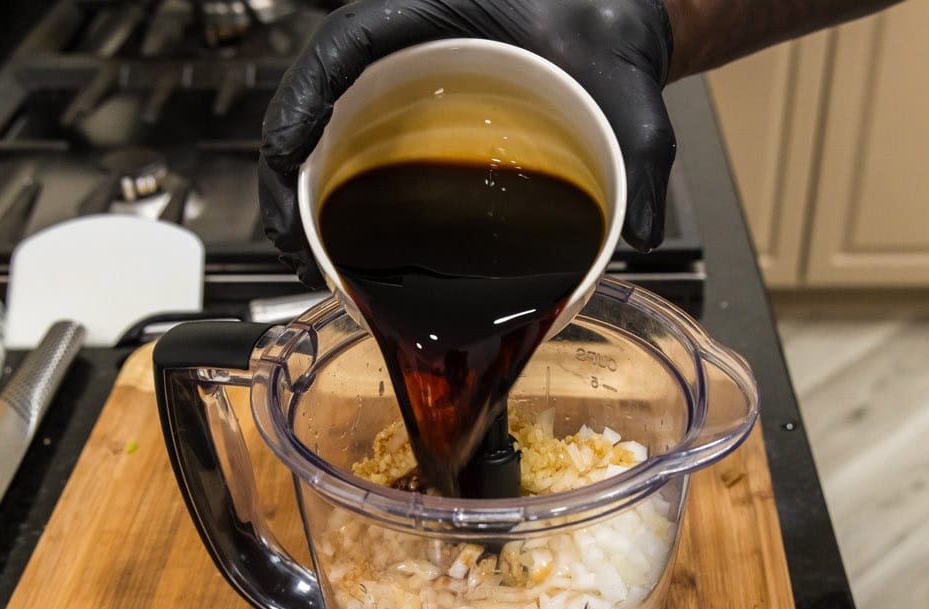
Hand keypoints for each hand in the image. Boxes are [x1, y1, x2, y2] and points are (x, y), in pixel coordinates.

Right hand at [259, 0, 676, 287]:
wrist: (618, 21)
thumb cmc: (606, 19)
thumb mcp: (626, 80)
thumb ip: (644, 151)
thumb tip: (640, 236)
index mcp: (431, 11)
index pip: (342, 46)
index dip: (301, 100)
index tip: (285, 153)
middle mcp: (407, 49)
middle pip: (318, 102)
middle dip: (291, 175)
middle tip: (292, 244)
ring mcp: (407, 86)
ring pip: (333, 134)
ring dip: (310, 198)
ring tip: (313, 263)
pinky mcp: (419, 122)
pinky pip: (367, 154)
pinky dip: (347, 201)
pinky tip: (350, 249)